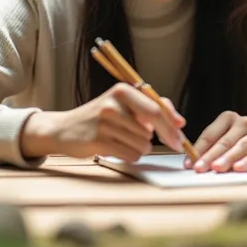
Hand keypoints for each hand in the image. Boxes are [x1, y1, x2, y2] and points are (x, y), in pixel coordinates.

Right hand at [20, 83, 185, 160]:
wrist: (64, 129)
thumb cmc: (100, 116)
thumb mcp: (123, 104)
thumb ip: (150, 107)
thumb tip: (178, 121)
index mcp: (122, 90)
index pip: (155, 108)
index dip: (171, 122)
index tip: (181, 132)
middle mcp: (113, 104)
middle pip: (151, 128)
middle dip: (165, 138)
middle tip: (174, 144)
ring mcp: (104, 123)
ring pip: (143, 144)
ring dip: (141, 147)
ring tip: (126, 140)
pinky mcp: (98, 141)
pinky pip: (130, 155)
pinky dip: (130, 156)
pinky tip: (118, 148)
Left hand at [184, 111, 246, 172]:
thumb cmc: (244, 138)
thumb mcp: (228, 136)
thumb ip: (213, 146)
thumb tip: (192, 162)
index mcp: (228, 118)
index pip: (210, 134)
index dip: (198, 149)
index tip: (188, 164)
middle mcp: (243, 123)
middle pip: (224, 141)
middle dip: (210, 156)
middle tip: (199, 168)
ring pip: (241, 147)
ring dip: (227, 158)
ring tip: (217, 169)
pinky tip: (239, 168)